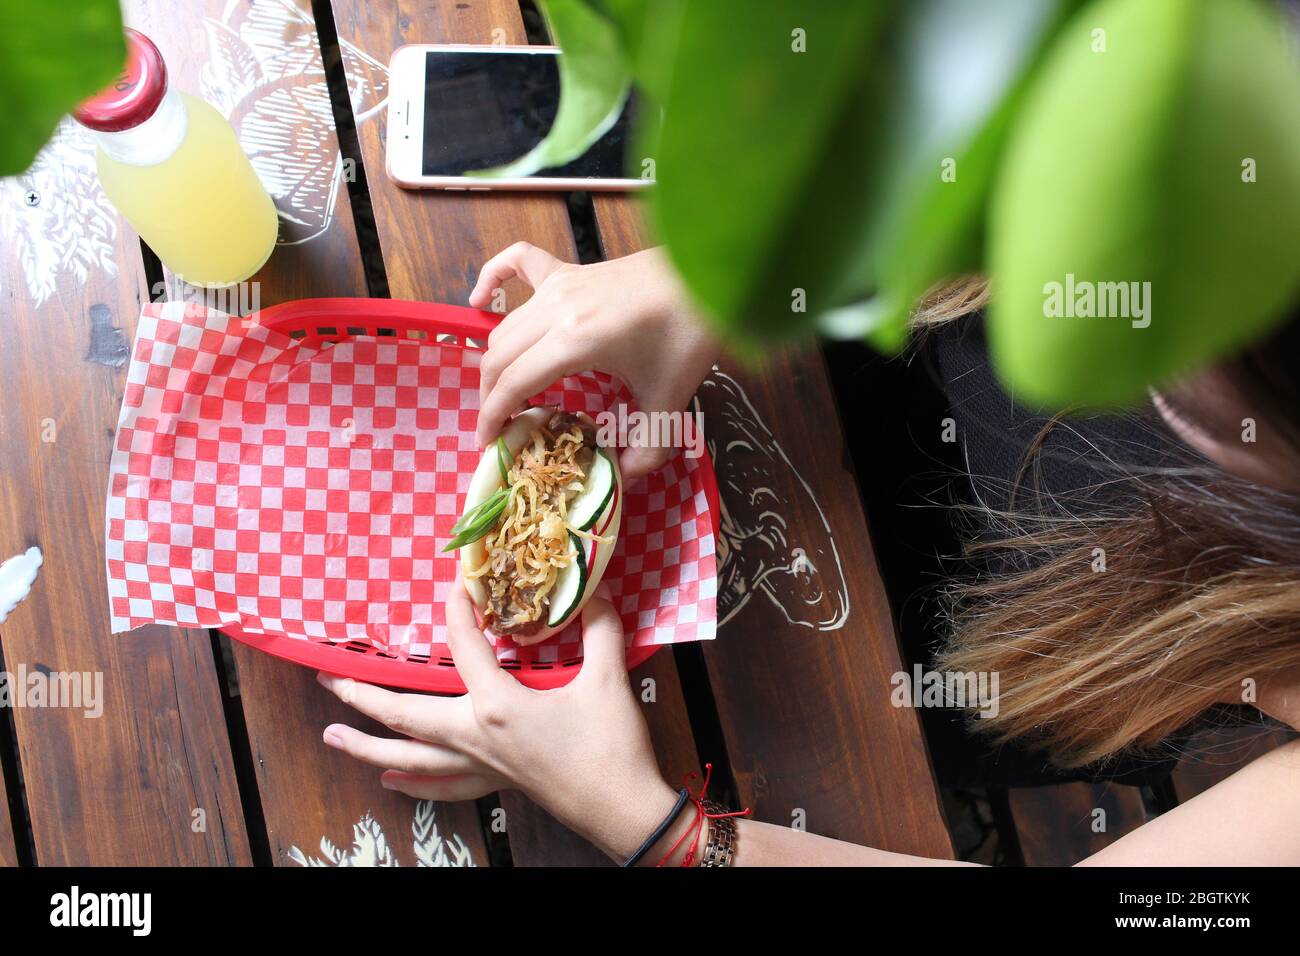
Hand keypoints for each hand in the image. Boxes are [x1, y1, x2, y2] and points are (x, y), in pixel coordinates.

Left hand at [317, 581, 681, 861]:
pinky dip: (412, 782)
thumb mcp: (608, 678)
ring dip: (367, 746)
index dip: (458, 610)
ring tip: (331, 738)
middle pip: (405, 714)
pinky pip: (442, 785)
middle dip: (361, 696)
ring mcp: (482, 764)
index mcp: (499, 705)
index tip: (456, 583)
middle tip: (328, 678)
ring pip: (411, 757)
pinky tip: (391, 780)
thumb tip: (591, 592)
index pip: (464, 646)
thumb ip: (598, 628)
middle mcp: (476, 736)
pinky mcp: (495, 782)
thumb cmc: (611, 747)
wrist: (622, 810)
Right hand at [468, 243, 720, 478]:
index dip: (492, 417)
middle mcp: (555, 308)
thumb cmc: (689, 330)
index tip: (489, 445)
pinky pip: (516, 263)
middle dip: (490, 396)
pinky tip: (480, 300)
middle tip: (501, 427)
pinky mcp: (569, 270)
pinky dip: (492, 279)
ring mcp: (559, 284)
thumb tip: (626, 477)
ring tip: (505, 393)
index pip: (513, 383)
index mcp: (574, 340)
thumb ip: (649, 446)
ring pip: (505, 325)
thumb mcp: (671, 397)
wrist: (710, 274)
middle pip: (499, 356)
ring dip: (496, 360)